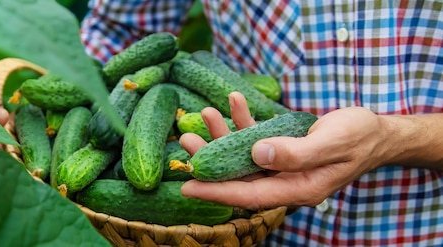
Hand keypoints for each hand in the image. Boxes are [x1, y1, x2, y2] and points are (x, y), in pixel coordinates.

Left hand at [179, 92, 391, 209]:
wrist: (376, 131)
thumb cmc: (359, 137)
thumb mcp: (332, 143)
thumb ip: (297, 153)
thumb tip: (258, 154)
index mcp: (298, 189)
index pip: (250, 194)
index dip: (217, 191)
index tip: (188, 185)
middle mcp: (286, 181)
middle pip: (239, 175)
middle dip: (210, 159)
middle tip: (185, 139)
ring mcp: (283, 165)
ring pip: (242, 155)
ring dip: (222, 134)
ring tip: (204, 113)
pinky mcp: (282, 148)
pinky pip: (255, 137)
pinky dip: (243, 120)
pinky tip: (233, 100)